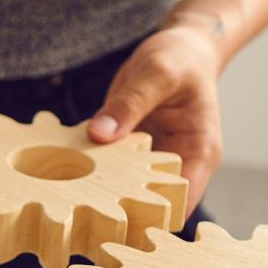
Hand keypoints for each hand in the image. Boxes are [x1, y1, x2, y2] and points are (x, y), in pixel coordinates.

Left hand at [87, 21, 223, 215]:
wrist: (180, 48)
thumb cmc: (180, 59)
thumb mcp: (157, 73)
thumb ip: (129, 104)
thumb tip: (100, 134)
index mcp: (199, 153)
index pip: (181, 203)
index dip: (154, 218)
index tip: (118, 217)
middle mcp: (178, 164)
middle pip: (153, 207)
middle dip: (123, 213)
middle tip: (87, 212)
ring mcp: (153, 161)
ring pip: (127, 192)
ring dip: (103, 194)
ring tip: (73, 198)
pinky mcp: (130, 153)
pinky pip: (109, 169)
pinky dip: (91, 171)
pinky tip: (67, 173)